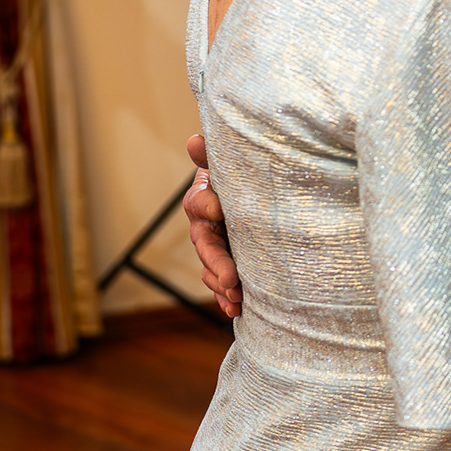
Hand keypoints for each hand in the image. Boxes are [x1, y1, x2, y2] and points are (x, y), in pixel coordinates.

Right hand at [183, 134, 240, 318]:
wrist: (255, 188)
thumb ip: (212, 154)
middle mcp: (205, 224)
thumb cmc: (240, 172)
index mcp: (203, 197)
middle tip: (232, 279)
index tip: (219, 209)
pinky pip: (222, 283)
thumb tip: (194, 139)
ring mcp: (216, 245)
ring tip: (237, 299)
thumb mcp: (229, 162)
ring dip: (222, 286)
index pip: (199, 202)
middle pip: (205, 245)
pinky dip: (227, 297)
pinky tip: (235, 311)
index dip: (207, 205)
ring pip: (212, 269)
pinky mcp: (228, 262)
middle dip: (217, 263)